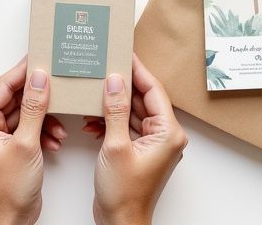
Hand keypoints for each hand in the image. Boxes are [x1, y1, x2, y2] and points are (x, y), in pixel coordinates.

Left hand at [0, 58, 66, 224]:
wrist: (11, 219)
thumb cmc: (8, 189)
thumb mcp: (25, 143)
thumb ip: (33, 108)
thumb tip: (39, 78)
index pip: (3, 85)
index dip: (24, 71)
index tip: (41, 57)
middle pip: (15, 97)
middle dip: (39, 96)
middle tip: (59, 82)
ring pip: (25, 112)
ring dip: (44, 117)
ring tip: (59, 124)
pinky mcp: (10, 145)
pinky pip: (28, 126)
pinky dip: (43, 130)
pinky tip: (54, 139)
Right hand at [85, 54, 187, 224]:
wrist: (121, 223)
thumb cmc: (124, 194)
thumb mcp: (116, 146)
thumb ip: (116, 111)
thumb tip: (114, 81)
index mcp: (168, 133)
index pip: (154, 91)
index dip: (138, 70)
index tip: (124, 54)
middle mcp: (165, 136)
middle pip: (144, 99)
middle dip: (123, 85)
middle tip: (106, 66)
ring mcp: (153, 144)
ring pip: (134, 112)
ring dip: (114, 104)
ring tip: (96, 88)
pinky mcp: (141, 151)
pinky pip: (128, 126)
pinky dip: (112, 121)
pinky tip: (94, 119)